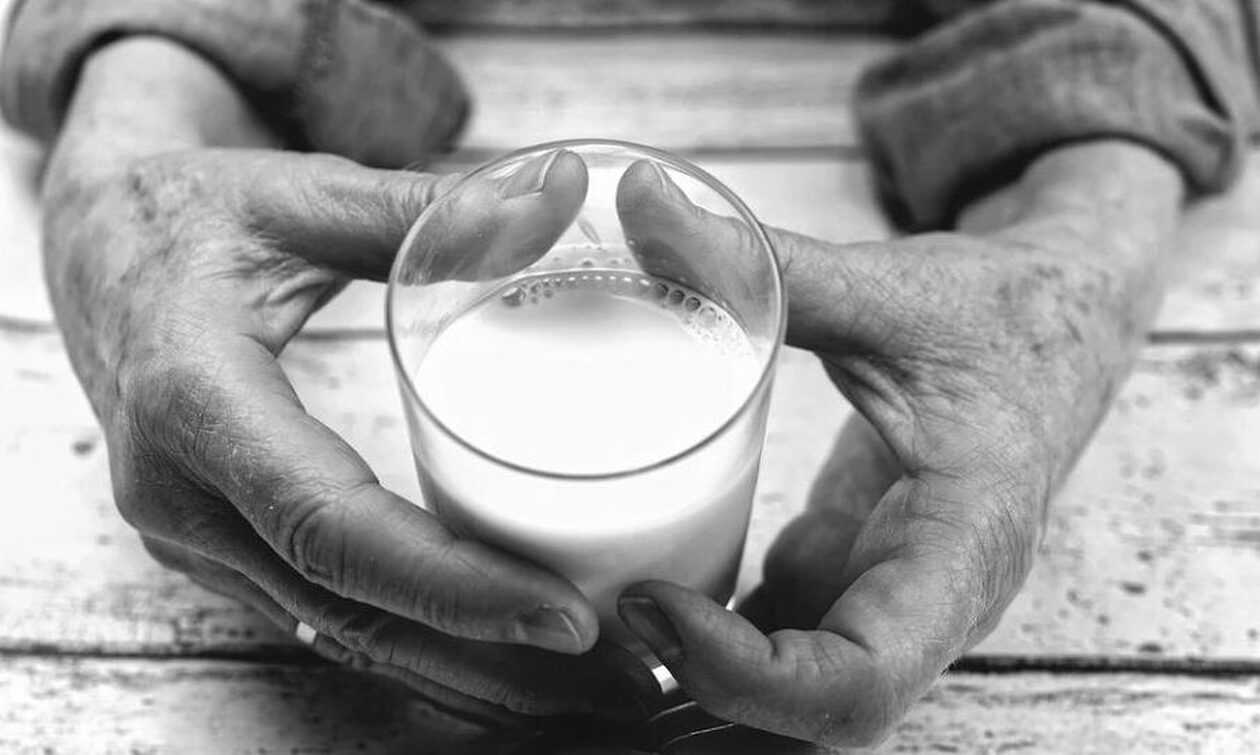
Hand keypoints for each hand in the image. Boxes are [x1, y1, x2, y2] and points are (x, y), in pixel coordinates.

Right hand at [41, 144, 656, 721]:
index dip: (449, 582)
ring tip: (585, 685)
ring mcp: (193, 538)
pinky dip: (417, 646)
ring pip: (338, 636)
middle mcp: (182, 496)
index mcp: (194, 400)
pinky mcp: (218, 549)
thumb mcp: (295, 197)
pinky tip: (498, 659)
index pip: (329, 526)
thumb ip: (422, 207)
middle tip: (618, 671)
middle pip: (346, 610)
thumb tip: (559, 192)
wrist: (94, 256)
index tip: (564, 613)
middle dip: (485, 655)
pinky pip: (324, 620)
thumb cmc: (186, 219)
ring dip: (461, 672)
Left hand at [612, 144, 1180, 746]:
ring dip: (710, 672)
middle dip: (715, 685)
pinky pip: (788, 637)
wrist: (1060, 326)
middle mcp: (935, 596)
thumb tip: (640, 195)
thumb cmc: (1001, 314)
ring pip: (803, 689)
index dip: (753, 675)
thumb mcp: (891, 287)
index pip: (864, 677)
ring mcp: (896, 593)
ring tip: (618, 604)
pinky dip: (720, 634)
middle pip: (824, 709)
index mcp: (965, 545)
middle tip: (619, 611)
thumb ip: (764, 259)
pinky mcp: (860, 573)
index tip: (657, 605)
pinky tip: (656, 585)